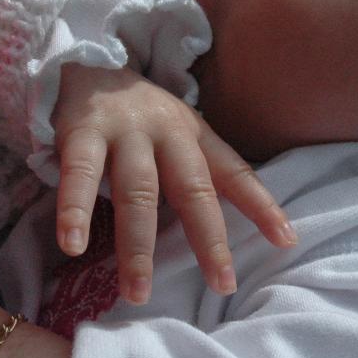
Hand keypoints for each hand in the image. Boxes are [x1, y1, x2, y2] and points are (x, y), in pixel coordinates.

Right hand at [52, 64, 295, 304]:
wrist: (82, 65)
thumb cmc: (136, 119)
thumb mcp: (176, 137)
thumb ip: (197, 175)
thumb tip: (223, 238)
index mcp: (194, 134)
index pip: (235, 171)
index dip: (262, 205)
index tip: (286, 241)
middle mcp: (166, 130)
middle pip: (193, 189)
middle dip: (209, 239)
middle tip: (222, 284)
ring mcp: (124, 130)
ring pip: (137, 193)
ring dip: (137, 247)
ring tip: (137, 292)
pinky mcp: (82, 131)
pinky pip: (80, 176)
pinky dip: (75, 211)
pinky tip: (72, 245)